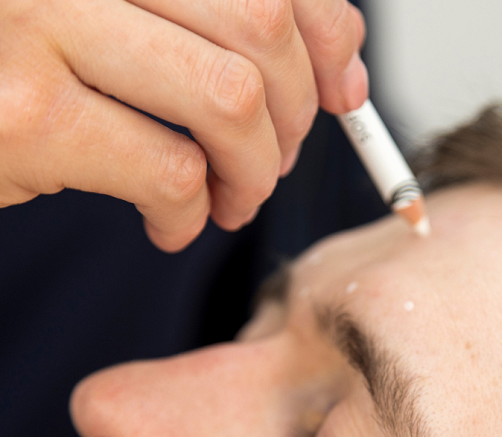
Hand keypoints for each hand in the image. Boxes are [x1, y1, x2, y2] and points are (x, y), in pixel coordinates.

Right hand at [0, 0, 366, 250]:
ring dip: (251, 173)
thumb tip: (347, 64)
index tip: (340, 94)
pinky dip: (191, 216)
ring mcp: (42, 25)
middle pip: (262, 30)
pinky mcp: (25, 116)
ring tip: (232, 200)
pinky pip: (170, 173)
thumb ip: (236, 31)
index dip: (329, 35)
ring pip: (229, 100)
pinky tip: (173, 223)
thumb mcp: (141, 32)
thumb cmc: (43, 69)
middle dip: (293, 117)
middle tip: (272, 163)